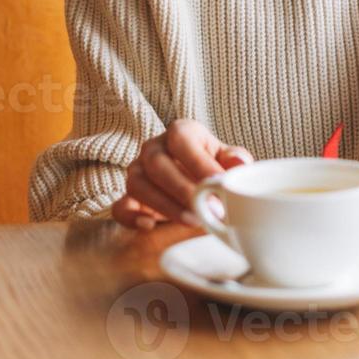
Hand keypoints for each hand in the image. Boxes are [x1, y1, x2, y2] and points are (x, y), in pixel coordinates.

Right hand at [112, 118, 252, 229]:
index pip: (181, 141)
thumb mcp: (227, 158)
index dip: (198, 163)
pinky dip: (131, 218)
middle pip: (157, 165)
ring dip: (165, 206)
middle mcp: (153, 148)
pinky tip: (150, 226)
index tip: (217, 184)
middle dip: (182, 190)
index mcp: (180, 132)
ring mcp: (137, 172)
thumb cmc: (212, 165)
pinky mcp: (128, 197)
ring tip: (192, 221)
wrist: (194, 179)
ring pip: (138, 185)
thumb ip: (235, 160)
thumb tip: (239, 163)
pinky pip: (119, 206)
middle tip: (205, 209)